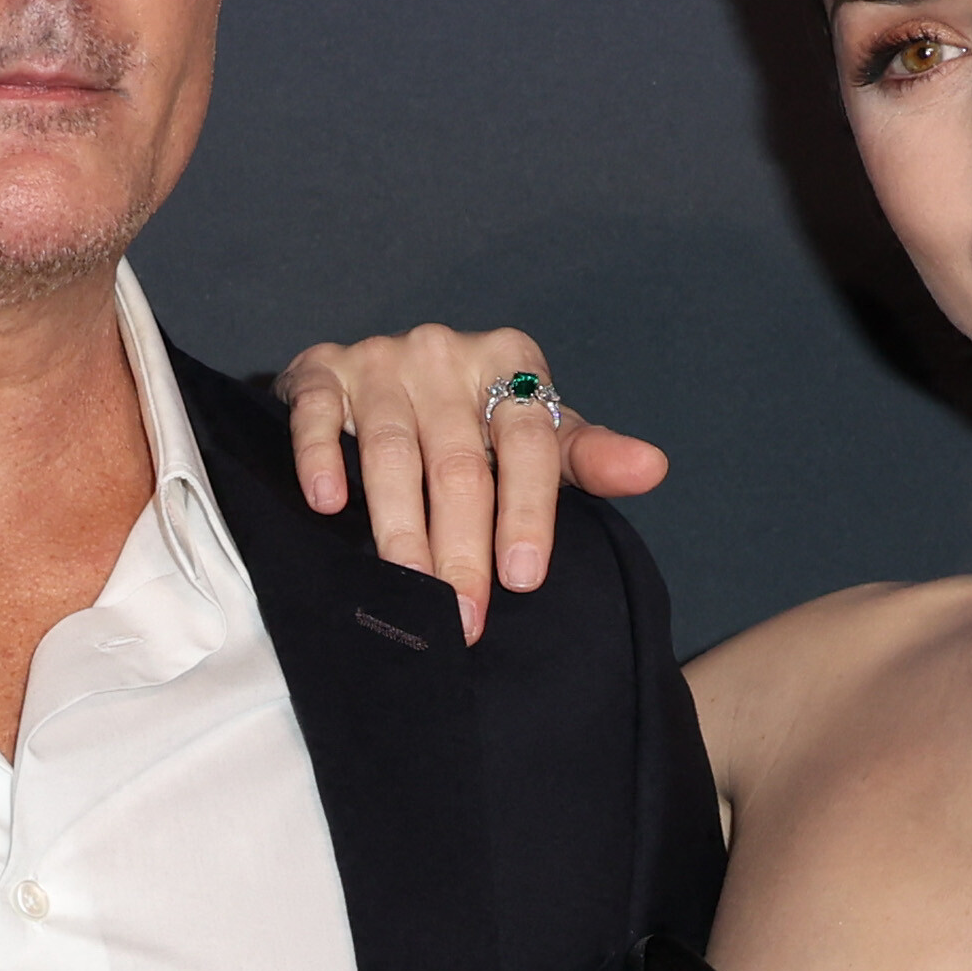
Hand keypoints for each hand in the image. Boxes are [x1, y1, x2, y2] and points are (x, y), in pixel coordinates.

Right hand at [277, 323, 670, 639]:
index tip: (524, 580)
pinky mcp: (322, 371)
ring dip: (400, 528)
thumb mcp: (539, 435)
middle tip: (464, 617)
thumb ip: (588, 458)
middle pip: (459, 462)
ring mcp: (381, 360)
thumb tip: (652, 468)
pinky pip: (319, 414)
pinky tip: (327, 504)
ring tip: (409, 590)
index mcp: (509, 361)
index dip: (529, 514)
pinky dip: (322, 458)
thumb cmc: (476, 419)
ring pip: (392, 451)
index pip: (529, 443)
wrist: (388, 375)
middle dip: (463, 547)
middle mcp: (445, 353)